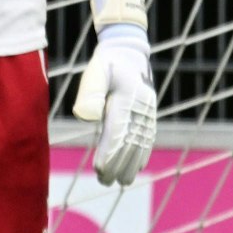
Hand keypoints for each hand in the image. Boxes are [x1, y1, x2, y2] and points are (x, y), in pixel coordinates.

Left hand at [73, 25, 155, 185]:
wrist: (129, 50)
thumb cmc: (107, 63)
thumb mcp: (95, 72)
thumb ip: (90, 93)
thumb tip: (85, 116)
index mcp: (125, 101)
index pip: (118, 133)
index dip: (110, 154)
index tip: (101, 170)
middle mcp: (140, 110)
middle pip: (130, 143)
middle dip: (118, 165)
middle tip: (104, 181)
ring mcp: (147, 112)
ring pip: (141, 144)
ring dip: (131, 164)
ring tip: (120, 182)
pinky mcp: (148, 113)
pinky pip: (148, 137)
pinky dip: (142, 153)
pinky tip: (138, 167)